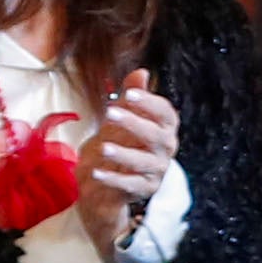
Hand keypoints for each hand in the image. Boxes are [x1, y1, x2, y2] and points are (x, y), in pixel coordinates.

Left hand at [76, 80, 179, 262]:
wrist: (110, 179)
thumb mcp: (124, 116)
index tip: (130, 94)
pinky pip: (129, 185)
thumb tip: (141, 72)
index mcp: (164, 128)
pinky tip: (96, 172)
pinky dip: (112, 179)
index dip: (149, 102)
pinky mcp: (144, 190)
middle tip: (109, 112)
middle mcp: (165, 150)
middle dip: (134, 123)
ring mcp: (156, 171)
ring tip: (104, 147)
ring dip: (124, 154)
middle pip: (157, 136)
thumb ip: (133, 95)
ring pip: (144, 163)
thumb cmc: (122, 141)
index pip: (165, 114)